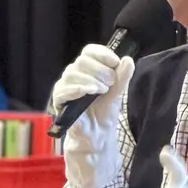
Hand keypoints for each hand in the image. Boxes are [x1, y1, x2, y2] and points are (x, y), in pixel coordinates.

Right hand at [53, 45, 134, 187]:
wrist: (98, 136)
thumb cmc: (105, 112)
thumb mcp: (118, 93)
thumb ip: (122, 77)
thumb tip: (128, 60)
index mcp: (88, 69)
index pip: (89, 51)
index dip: (101, 53)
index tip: (114, 62)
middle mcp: (74, 75)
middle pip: (82, 61)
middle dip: (99, 69)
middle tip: (111, 83)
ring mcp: (65, 87)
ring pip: (72, 73)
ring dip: (91, 79)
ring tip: (103, 90)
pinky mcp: (59, 101)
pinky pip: (62, 90)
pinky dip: (77, 88)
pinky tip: (89, 91)